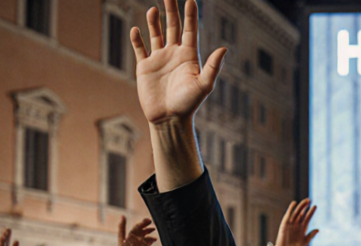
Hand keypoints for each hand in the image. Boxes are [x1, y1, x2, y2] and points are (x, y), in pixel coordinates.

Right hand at [130, 0, 226, 125]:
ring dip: (154, 21)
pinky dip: (137, 39)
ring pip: (157, 34)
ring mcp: (159, 59)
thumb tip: (224, 49)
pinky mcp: (145, 67)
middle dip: (171, 10)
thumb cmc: (189, 104)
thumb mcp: (204, 85)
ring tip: (154, 9)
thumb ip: (213, 67)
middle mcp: (174, 54)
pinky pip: (140, 49)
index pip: (190, 30)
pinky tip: (136, 29)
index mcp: (189, 56)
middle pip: (173, 26)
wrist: (169, 119)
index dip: (190, 15)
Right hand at [273, 199, 318, 245]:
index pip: (307, 218)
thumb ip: (310, 236)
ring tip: (305, 201)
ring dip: (300, 206)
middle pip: (301, 213)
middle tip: (309, 199)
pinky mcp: (284, 225)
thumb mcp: (304, 243)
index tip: (315, 206)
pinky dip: (290, 209)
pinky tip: (294, 203)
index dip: (311, 212)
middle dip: (305, 206)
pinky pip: (287, 215)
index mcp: (302, 229)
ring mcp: (290, 224)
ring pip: (296, 213)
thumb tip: (318, 229)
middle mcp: (296, 225)